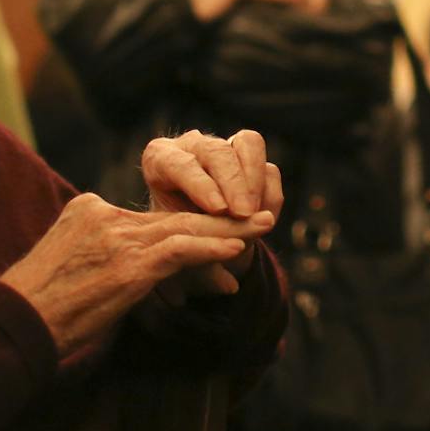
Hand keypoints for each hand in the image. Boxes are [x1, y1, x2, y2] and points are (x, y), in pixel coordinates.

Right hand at [0, 192, 273, 360]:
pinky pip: (179, 250)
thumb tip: (146, 275)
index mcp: (87, 209)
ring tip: (261, 227)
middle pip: (172, 216)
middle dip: (220, 220)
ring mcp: (115, 236)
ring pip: (183, 228)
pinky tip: (236, 251)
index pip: (151, 218)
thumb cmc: (36, 310)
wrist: (11, 326)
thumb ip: (105, 259)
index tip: (222, 244)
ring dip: (228, 231)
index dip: (191, 231)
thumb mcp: (71, 269)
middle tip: (257, 218)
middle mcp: (102, 213)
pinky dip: (211, 248)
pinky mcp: (126, 264)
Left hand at [143, 130, 285, 297]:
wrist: (195, 241)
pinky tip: (265, 219)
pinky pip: (268, 167)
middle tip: (243, 213)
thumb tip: (227, 285)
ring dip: (255, 181)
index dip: (200, 185)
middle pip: (216, 150)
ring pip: (247, 145)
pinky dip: (270, 193)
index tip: (218, 209)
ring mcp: (225, 148)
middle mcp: (191, 147)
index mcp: (160, 160)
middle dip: (233, 182)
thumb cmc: (174, 243)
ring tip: (259, 216)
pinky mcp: (253, 160)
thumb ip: (197, 258)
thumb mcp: (175, 250)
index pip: (179, 163)